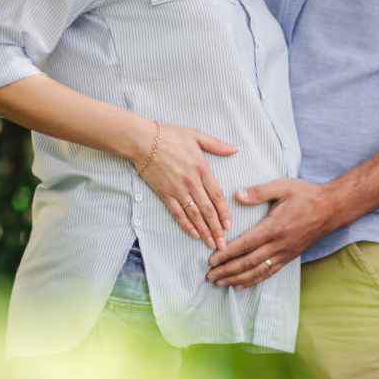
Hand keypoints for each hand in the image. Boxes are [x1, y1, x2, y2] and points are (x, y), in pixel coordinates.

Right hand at [135, 124, 237, 249]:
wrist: (143, 140)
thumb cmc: (170, 136)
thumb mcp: (196, 135)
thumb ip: (217, 145)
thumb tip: (235, 149)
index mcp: (202, 169)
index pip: (217, 196)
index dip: (224, 212)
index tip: (229, 225)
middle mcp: (192, 182)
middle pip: (208, 210)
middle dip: (216, 229)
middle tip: (223, 243)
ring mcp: (177, 190)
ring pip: (194, 215)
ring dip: (204, 231)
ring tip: (211, 243)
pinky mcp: (164, 194)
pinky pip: (177, 213)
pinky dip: (186, 225)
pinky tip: (193, 234)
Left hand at [206, 179, 335, 287]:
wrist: (331, 209)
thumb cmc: (306, 195)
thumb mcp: (282, 186)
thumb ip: (258, 192)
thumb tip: (237, 195)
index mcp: (273, 227)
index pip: (245, 244)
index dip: (227, 254)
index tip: (211, 260)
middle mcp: (278, 244)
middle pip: (248, 262)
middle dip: (227, 271)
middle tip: (209, 276)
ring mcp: (284, 253)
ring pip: (257, 272)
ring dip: (237, 279)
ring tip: (220, 283)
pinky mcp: (289, 258)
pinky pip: (269, 273)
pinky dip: (253, 281)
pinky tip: (241, 285)